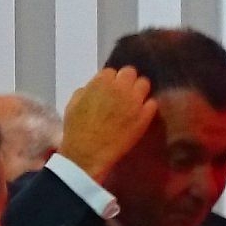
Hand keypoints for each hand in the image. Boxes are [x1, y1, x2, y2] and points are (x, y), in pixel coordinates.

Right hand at [59, 66, 159, 183]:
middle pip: (130, 72)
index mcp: (102, 82)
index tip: (108, 90)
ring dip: (139, 90)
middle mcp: (121, 87)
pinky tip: (140, 114)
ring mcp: (135, 101)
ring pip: (144, 83)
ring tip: (134, 101)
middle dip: (126, 81)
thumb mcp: (73, 104)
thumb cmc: (76, 129)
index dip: (109, 81)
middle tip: (123, 93)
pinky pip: (152, 103)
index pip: (111, 72)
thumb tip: (95, 88)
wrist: (88, 153)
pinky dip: (147, 107)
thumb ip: (86, 90)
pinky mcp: (145, 115)